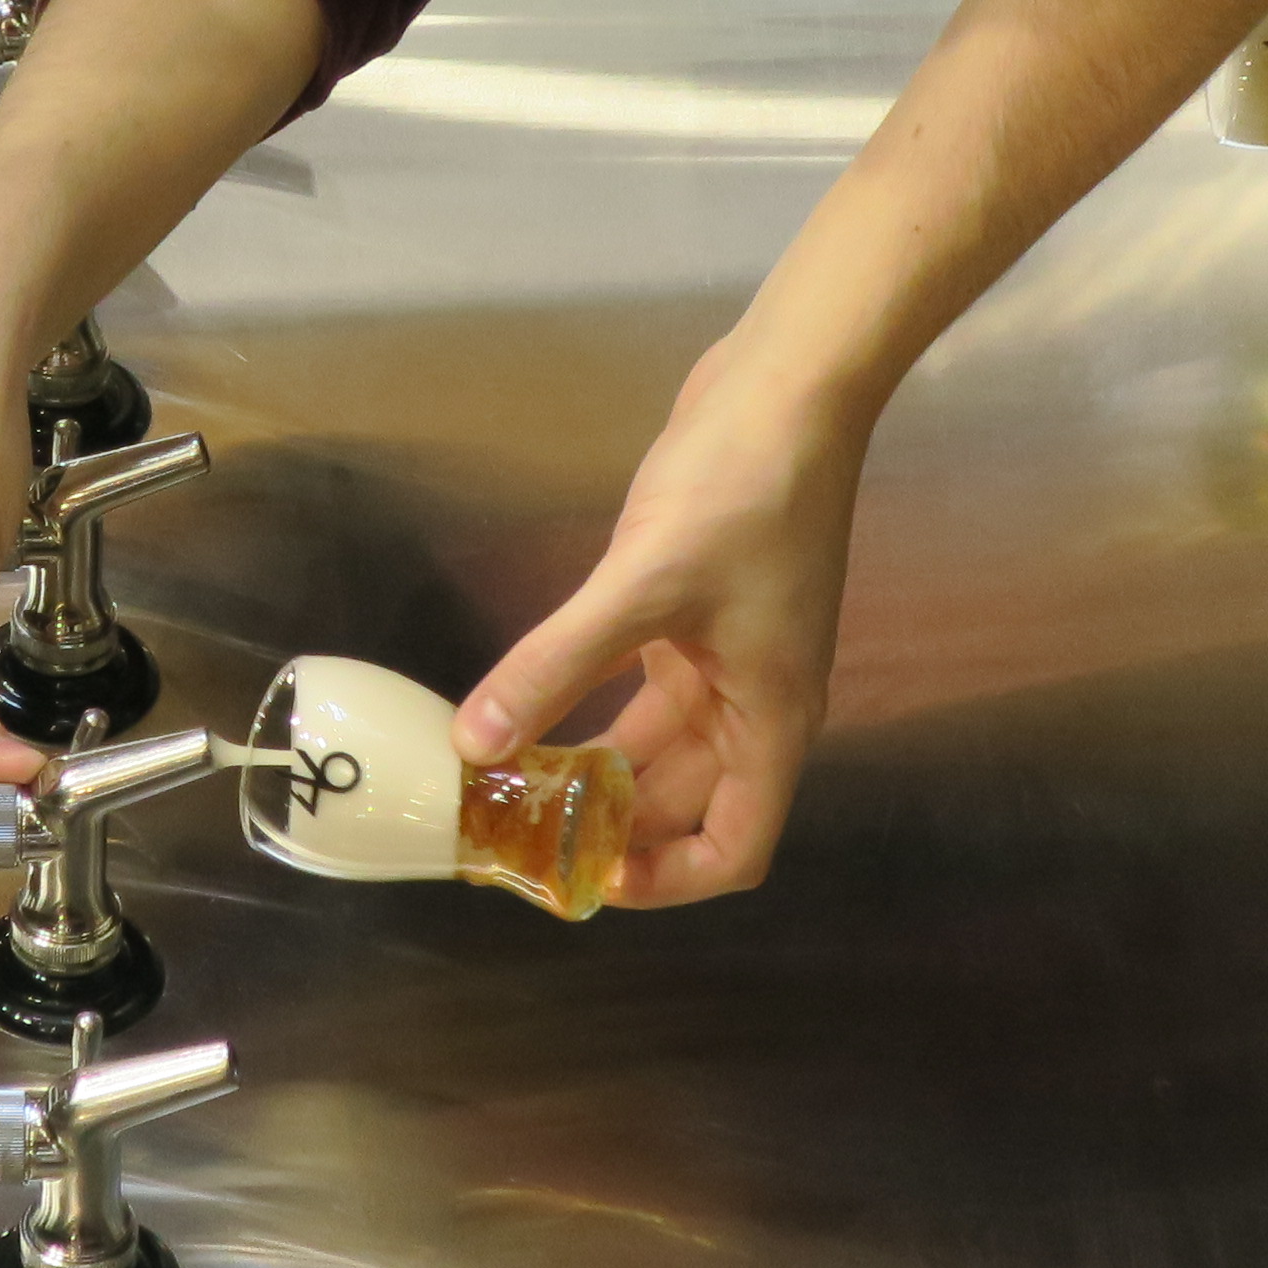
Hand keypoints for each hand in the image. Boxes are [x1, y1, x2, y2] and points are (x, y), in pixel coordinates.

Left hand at [455, 342, 871, 906]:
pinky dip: (592, 709)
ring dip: (597, 773)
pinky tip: (530, 711)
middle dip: (612, 828)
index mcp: (772, 718)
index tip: (589, 876)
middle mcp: (756, 703)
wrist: (790, 387)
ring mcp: (729, 658)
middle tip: (522, 834)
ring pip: (659, 749)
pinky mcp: (697, 613)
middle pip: (686, 805)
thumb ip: (555, 668)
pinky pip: (642, 690)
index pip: (737, 847)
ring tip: (514, 786)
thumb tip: (477, 744)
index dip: (668, 879)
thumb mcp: (643, 586)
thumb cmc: (748, 489)